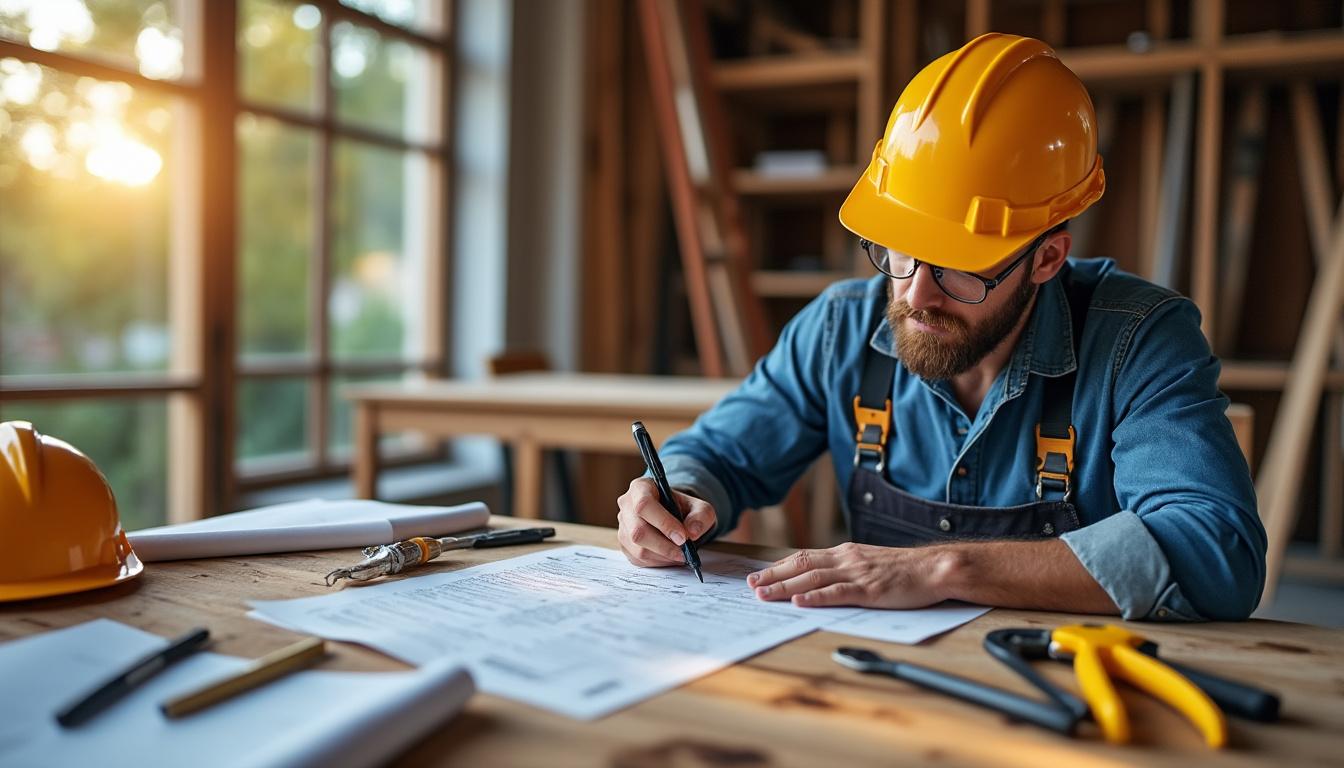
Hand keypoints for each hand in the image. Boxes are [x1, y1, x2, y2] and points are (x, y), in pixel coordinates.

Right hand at [617, 478, 716, 566]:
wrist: (673, 515)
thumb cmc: (682, 508)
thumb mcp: (699, 507)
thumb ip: (701, 516)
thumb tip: (692, 532)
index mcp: (641, 488)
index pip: (644, 505)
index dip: (663, 523)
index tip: (683, 537)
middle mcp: (626, 505)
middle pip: (638, 531)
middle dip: (664, 546)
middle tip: (684, 553)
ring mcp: (623, 526)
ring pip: (637, 548)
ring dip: (662, 556)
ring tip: (679, 555)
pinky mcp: (624, 544)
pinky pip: (637, 558)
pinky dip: (657, 562)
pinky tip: (669, 557)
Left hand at [746, 542, 954, 608]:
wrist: (935, 568)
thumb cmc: (905, 570)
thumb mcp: (870, 563)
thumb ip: (847, 569)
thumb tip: (822, 579)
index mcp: (846, 553)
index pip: (804, 557)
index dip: (779, 567)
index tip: (760, 575)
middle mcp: (847, 559)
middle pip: (801, 565)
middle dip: (774, 576)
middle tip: (751, 586)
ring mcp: (857, 574)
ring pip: (813, 579)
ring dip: (786, 588)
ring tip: (765, 595)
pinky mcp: (870, 590)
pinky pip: (838, 593)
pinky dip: (816, 597)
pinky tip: (800, 602)